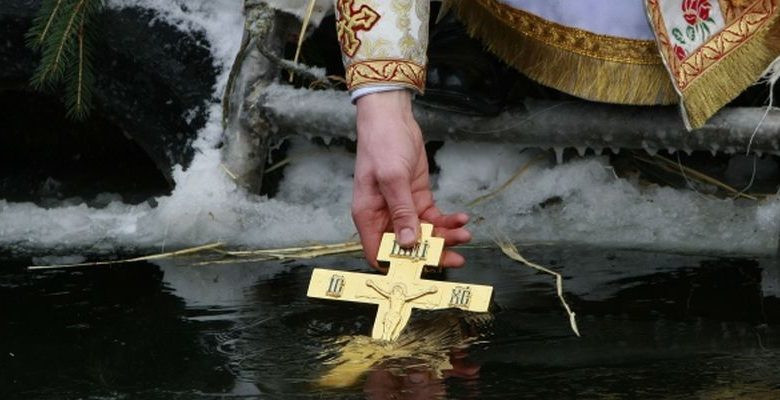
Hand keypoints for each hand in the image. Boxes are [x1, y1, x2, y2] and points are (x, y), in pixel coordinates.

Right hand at [352, 90, 470, 269]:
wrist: (392, 120)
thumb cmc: (382, 144)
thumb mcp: (392, 178)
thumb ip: (401, 211)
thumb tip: (408, 243)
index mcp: (369, 216)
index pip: (379, 253)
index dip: (399, 266)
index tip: (422, 270)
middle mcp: (384, 217)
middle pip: (407, 248)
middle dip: (432, 254)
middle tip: (455, 258)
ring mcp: (402, 209)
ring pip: (425, 234)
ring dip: (445, 237)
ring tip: (464, 234)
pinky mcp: (417, 199)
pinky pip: (434, 218)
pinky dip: (448, 221)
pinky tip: (461, 218)